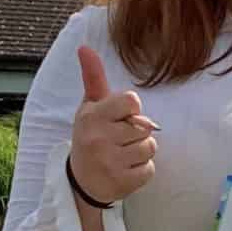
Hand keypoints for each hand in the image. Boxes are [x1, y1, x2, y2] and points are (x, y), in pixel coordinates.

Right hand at [70, 45, 156, 205]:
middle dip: (138, 132)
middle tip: (119, 139)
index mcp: (93, 116)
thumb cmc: (90, 136)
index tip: (120, 117)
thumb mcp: (89, 108)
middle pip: (145, 126)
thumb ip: (93, 78)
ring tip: (123, 154)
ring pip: (150, 147)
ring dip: (142, 151)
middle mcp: (99, 138)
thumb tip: (85, 47)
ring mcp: (110, 162)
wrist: (81, 180)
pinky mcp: (122, 182)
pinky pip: (149, 169)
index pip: (132, 101)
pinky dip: (142, 170)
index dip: (131, 110)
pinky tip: (125, 170)